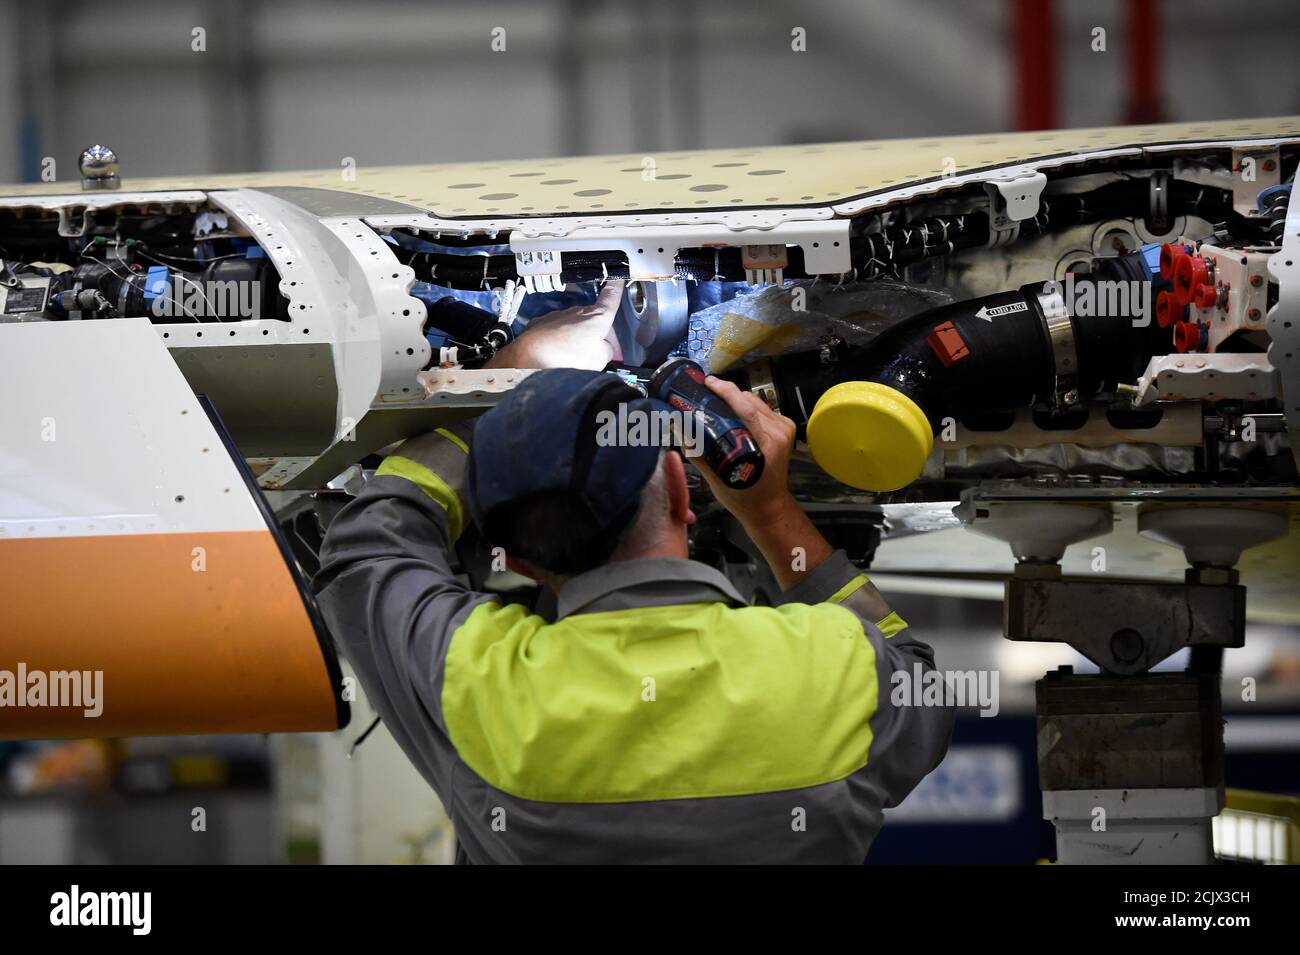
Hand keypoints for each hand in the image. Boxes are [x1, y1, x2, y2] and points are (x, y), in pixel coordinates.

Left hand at [485, 280, 623, 369]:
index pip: (610, 297)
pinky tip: (554, 355)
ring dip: (575, 339)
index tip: (617, 278)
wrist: (531, 357)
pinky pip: (555, 332)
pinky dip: (557, 341)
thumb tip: (602, 346)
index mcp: (597, 317)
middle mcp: (577, 311)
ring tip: (571, 359)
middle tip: (596, 354)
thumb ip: (606, 349)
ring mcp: (557, 315)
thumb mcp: (600, 359)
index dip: (616, 287)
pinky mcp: (541, 323)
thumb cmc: (570, 357)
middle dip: (596, 333)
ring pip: (573, 326)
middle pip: (592, 319)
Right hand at [693, 375, 797, 522]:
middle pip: (749, 400)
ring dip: (736, 400)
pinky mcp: (786, 427)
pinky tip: (734, 414)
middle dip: (726, 394)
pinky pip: (762, 408)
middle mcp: (778, 433)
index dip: (726, 392)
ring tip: (717, 403)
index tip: (708, 383)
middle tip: (706, 393)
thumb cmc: (744, 497)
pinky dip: (747, 407)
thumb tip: (677, 430)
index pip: (746, 408)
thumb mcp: (717, 479)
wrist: (769, 507)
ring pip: (756, 401)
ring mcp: (784, 428)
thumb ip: (698, 453)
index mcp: (765, 445)